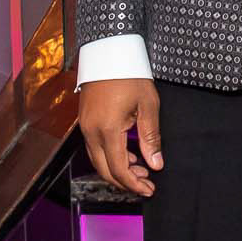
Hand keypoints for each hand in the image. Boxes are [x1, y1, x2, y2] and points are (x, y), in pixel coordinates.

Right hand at [80, 77, 162, 197]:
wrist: (109, 51)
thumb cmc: (130, 74)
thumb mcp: (148, 105)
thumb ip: (151, 138)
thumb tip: (155, 164)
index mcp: (108, 129)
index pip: (118, 169)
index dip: (134, 184)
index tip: (149, 189)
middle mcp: (91, 131)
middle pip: (104, 170)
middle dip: (125, 182)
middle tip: (146, 184)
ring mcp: (86, 126)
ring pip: (98, 160)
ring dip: (117, 170)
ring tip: (141, 170)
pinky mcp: (85, 121)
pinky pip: (95, 147)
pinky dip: (110, 157)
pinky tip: (127, 155)